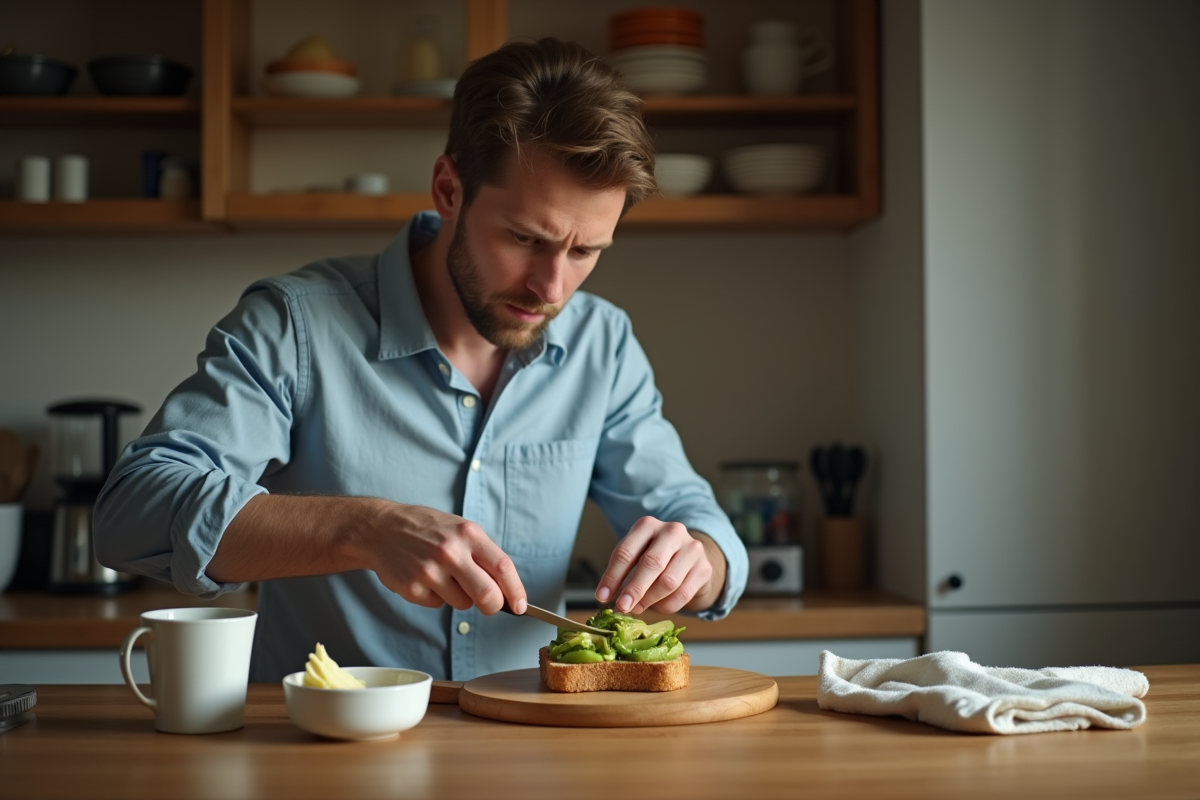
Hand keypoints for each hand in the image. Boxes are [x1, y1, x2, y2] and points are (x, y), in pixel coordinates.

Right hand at [361, 501, 526, 614]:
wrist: (380, 529)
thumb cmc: (426, 529)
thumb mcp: (459, 529)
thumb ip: (482, 555)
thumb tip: (506, 588)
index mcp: (468, 534)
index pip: (503, 567)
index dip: (516, 590)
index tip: (522, 605)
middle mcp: (450, 552)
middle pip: (488, 595)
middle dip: (495, 606)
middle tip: (492, 606)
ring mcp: (430, 571)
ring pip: (463, 604)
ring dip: (460, 597)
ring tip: (444, 576)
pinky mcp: (413, 588)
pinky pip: (438, 605)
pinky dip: (437, 597)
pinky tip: (425, 578)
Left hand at [595, 517, 720, 614]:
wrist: (689, 555)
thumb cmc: (656, 556)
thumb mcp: (637, 555)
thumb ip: (624, 573)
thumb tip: (608, 598)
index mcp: (647, 525)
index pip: (626, 552)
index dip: (613, 576)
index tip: (602, 596)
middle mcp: (671, 531)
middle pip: (651, 564)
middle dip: (634, 589)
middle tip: (622, 607)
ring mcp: (691, 548)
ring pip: (668, 582)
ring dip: (649, 600)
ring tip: (638, 608)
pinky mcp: (704, 567)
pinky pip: (683, 594)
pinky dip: (666, 606)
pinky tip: (657, 607)